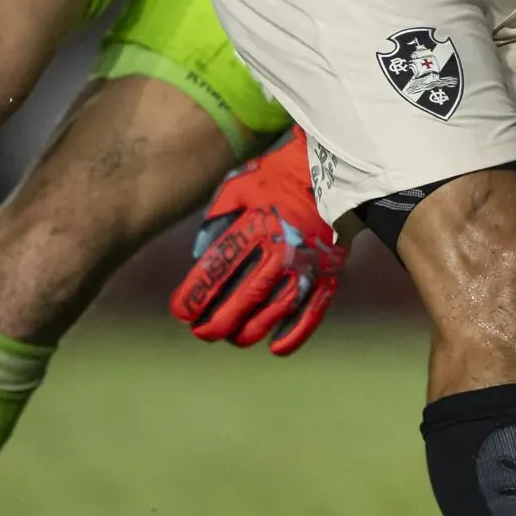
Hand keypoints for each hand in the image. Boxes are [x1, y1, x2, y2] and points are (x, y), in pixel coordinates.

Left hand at [171, 130, 345, 355]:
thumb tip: (200, 260)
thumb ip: (215, 222)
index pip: (217, 270)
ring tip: (233, 338)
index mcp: (255, 226)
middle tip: (201, 332)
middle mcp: (282, 249)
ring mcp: (308, 265)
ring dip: (250, 331)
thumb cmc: (277, 176)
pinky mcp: (329, 274)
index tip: (181, 311)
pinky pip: (312, 312)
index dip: (195, 296)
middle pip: (244, 298)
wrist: (334, 168)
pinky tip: (275, 347)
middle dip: (217, 322)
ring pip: (275, 311)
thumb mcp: (237, 186)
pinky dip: (294, 335)